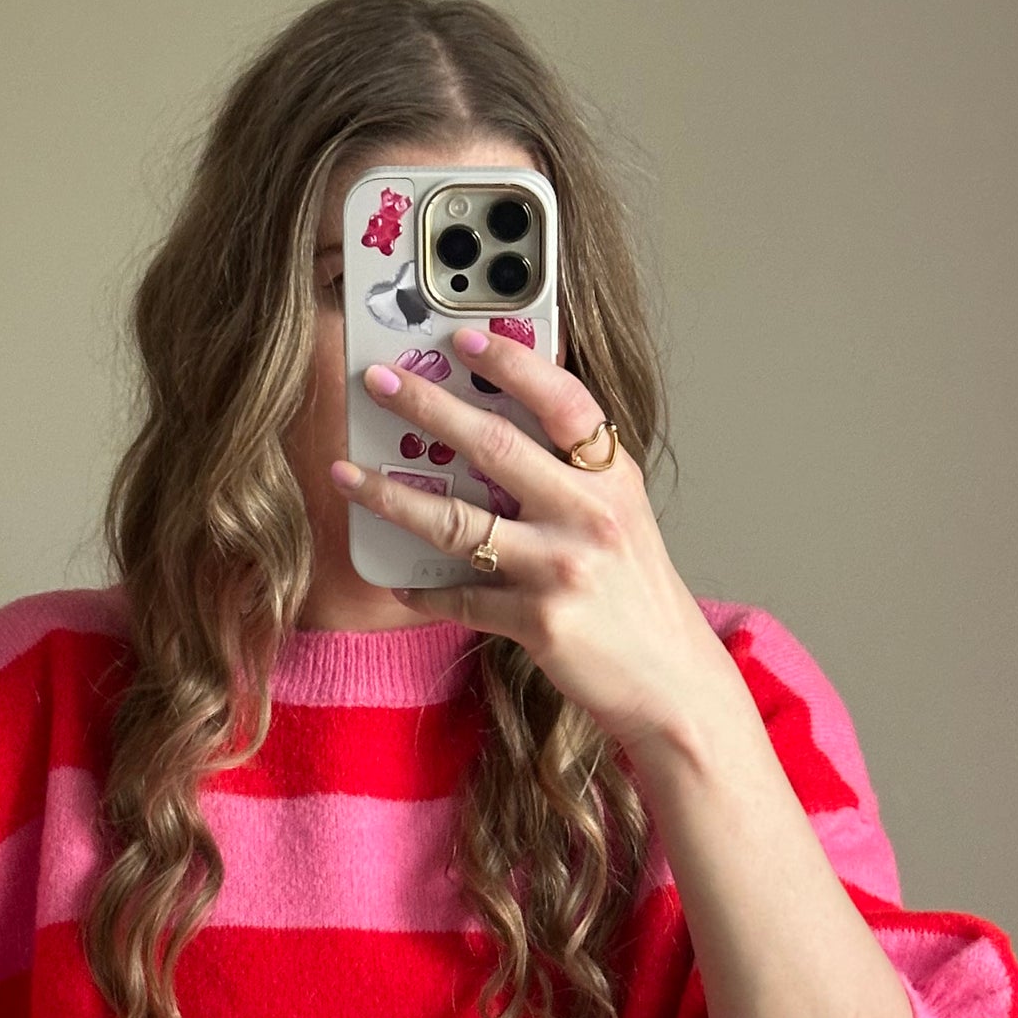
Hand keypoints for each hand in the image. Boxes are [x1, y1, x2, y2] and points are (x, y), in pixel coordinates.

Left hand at [329, 328, 745, 754]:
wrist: (670, 680)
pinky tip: (400, 583)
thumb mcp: (619, 518)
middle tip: (378, 380)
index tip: (463, 337)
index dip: (512, 363)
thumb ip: (571, 476)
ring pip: (458, 521)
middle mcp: (590, 513)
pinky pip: (462, 598)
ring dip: (392, 496)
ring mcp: (563, 568)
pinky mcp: (540, 621)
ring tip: (347, 475)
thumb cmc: (635, 596)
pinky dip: (425, 591)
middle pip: (494, 445)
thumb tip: (491, 433)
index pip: (562, 400)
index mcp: (611, 478)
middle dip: (428, 407)